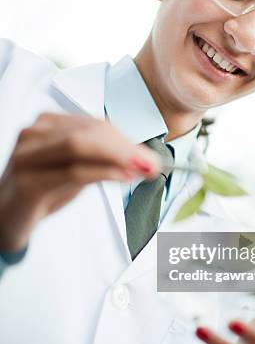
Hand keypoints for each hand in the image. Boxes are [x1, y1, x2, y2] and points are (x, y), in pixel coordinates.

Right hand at [0, 112, 161, 251]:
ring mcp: (27, 157)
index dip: (126, 139)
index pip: (93, 125)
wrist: (5, 218)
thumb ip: (103, 161)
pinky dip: (101, 173)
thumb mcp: (76, 172)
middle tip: (151, 164)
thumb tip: (141, 161)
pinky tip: (121, 178)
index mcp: (47, 125)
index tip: (149, 157)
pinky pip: (71, 172)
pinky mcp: (27, 183)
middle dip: (125, 148)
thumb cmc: (43, 190)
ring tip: (140, 170)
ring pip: (78, 147)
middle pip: (87, 133)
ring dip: (116, 157)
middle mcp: (34, 135)